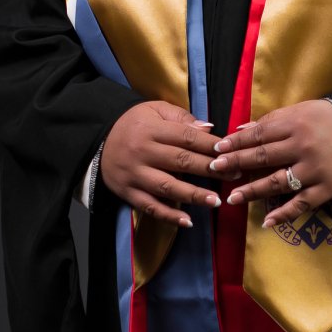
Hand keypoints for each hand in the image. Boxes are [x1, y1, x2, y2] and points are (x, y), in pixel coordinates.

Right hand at [101, 101, 220, 226]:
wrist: (97, 139)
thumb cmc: (133, 123)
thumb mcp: (154, 110)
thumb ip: (181, 118)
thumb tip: (209, 129)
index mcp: (152, 129)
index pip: (186, 137)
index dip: (210, 145)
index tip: (230, 151)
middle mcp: (143, 152)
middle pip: (181, 161)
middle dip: (210, 169)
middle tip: (235, 174)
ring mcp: (135, 174)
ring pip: (168, 186)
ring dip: (194, 195)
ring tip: (216, 201)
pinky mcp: (128, 193)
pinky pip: (150, 207)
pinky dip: (168, 215)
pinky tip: (187, 221)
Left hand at [208, 100, 331, 227]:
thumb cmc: (330, 120)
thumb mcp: (304, 110)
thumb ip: (273, 120)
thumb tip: (241, 130)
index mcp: (296, 124)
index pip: (260, 135)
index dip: (237, 142)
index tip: (217, 149)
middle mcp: (303, 147)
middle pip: (264, 157)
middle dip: (237, 164)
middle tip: (216, 170)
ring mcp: (314, 170)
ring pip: (278, 183)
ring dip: (253, 191)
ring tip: (232, 198)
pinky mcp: (326, 189)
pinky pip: (301, 204)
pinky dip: (284, 214)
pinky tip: (266, 222)